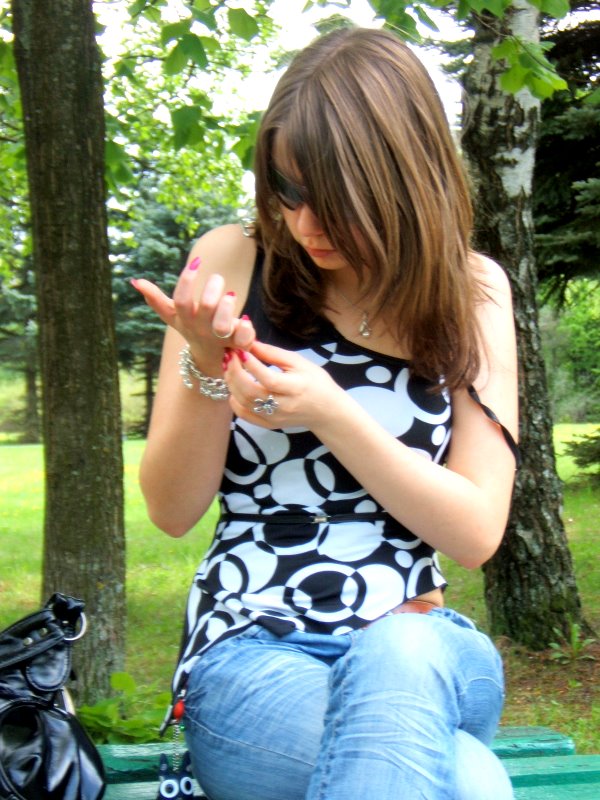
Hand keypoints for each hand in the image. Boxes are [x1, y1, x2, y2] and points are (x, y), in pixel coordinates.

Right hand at [131, 260, 254, 363]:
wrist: (210, 360)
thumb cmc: (193, 329)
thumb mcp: (174, 316)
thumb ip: (156, 300)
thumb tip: (135, 282)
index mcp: (187, 320)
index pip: (182, 300)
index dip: (187, 280)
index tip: (196, 262)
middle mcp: (203, 329)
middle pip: (207, 306)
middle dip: (214, 287)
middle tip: (217, 279)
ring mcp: (221, 338)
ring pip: (224, 324)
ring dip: (229, 305)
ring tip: (230, 295)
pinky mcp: (240, 344)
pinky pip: (245, 338)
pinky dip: (247, 328)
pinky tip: (246, 320)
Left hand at [225, 340, 340, 429]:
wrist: (326, 411)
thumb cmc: (316, 382)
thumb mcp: (300, 363)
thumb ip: (274, 354)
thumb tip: (251, 342)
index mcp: (295, 388)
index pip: (269, 379)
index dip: (252, 365)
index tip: (240, 350)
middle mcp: (283, 407)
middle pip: (252, 393)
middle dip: (235, 373)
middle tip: (229, 356)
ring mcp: (275, 418)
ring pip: (244, 403)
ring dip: (232, 384)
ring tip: (229, 368)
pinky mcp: (269, 425)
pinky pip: (245, 416)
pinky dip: (234, 402)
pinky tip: (234, 389)